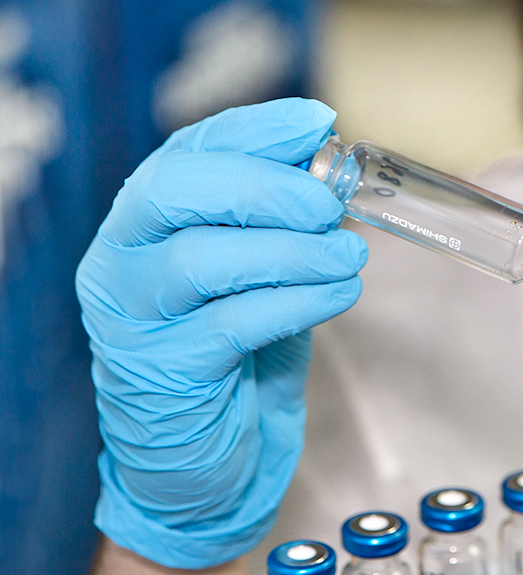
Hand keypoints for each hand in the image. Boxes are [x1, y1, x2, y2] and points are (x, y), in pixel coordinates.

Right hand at [77, 98, 366, 567]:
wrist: (201, 454)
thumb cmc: (235, 347)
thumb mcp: (258, 267)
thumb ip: (280, 217)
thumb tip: (329, 162)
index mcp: (145, 220)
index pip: (188, 151)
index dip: (255, 129)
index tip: (318, 121)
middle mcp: (121, 260)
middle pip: (173, 191)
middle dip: (263, 186)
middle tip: (328, 205)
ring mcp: (131, 319)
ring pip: (201, 260)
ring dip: (292, 252)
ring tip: (349, 258)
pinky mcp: (164, 373)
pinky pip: (232, 325)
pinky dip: (297, 302)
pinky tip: (338, 295)